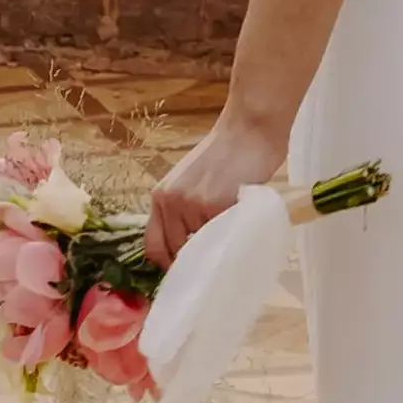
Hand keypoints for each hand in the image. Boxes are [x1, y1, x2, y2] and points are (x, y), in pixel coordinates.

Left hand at [147, 105, 285, 266]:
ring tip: (232, 230)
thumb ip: (182, 211)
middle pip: (176, 252)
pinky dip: (232, 237)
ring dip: (215, 247)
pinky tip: (242, 222)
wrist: (249, 130)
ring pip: (201, 248)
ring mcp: (192, 205)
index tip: (185, 272)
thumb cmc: (225, 156)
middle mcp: (170, 202)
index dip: (168, 265)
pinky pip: (222, 238)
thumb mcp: (191, 183)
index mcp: (160, 197)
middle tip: (213, 257)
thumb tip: (184, 250)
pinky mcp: (216, 207)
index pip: (153, 247)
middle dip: (194, 260)